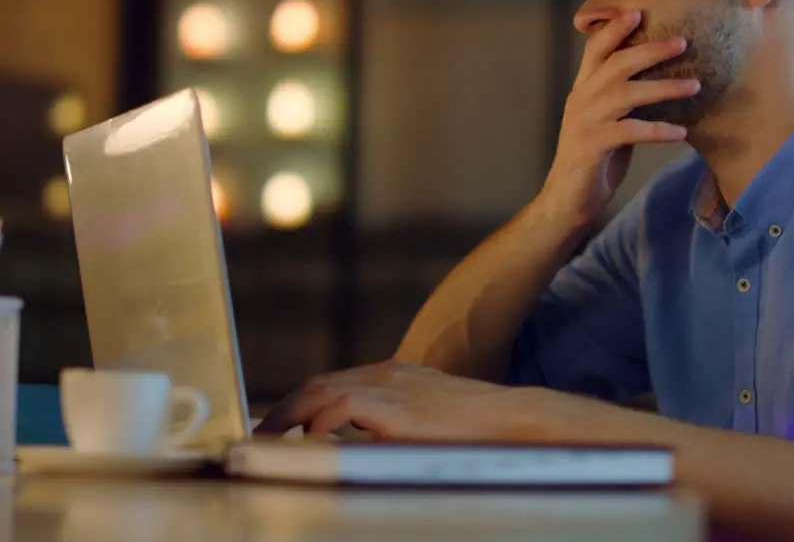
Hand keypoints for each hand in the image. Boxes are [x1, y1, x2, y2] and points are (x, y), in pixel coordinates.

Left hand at [253, 360, 541, 440]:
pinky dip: (318, 420)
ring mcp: (391, 387)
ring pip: (322, 391)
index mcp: (393, 374)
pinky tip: (306, 438)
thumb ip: (395, 420)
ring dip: (290, 414)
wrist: (512, 419)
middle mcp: (387, 374)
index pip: (333, 382)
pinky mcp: (396, 408)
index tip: (280, 424)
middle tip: (262, 433)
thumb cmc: (477, 425)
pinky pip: (342, 406)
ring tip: (269, 439)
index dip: (300, 401)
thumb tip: (368, 438)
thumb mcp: (429, 415)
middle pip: (318, 383)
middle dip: (284, 407)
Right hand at [538, 10, 698, 229]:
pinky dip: (658, 130)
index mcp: (582, 91)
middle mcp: (581, 100)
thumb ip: (622, 102)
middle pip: (615, 64)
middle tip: (683, 42)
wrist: (567, 202)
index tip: (639, 11)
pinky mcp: (592, 146)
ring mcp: (584, 122)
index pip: (596, 51)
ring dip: (663, 87)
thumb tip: (657, 84)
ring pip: (626, 93)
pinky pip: (630, 131)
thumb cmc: (594, 162)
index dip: (615, 29)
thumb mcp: (607, 124)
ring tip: (694, 85)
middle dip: (650, 50)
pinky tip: (681, 132)